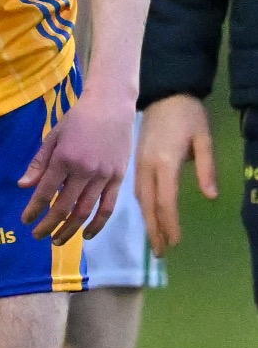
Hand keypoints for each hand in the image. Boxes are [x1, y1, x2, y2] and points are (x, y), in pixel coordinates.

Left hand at [19, 83, 134, 242]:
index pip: (45, 192)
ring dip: (69, 230)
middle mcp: (84, 171)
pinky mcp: (118, 178)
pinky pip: (108, 207)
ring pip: (85, 211)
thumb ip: (39, 163)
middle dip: (48, 225)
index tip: (25, 221)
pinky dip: (97, 224)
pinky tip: (86, 235)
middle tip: (37, 236)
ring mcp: (104, 176)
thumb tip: (23, 187)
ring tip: (57, 240)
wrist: (111, 107)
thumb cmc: (78, 120)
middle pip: (64, 207)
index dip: (34, 210)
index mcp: (64, 159)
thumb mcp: (53, 137)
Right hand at [135, 92, 217, 254]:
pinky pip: (137, 190)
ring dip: (148, 221)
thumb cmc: (187, 115)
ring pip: (140, 199)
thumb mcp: (203, 138)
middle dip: (154, 230)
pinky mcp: (136, 161)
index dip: (170, 224)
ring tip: (155, 240)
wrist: (164, 93)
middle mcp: (146, 167)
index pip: (166, 201)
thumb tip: (211, 196)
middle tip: (161, 253)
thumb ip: (206, 167)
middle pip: (148, 205)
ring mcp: (138, 164)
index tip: (176, 243)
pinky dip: (143, 207)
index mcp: (164, 162)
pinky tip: (149, 215)